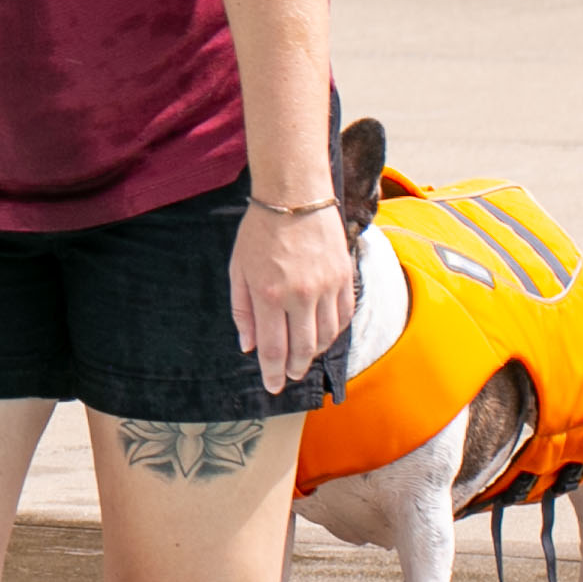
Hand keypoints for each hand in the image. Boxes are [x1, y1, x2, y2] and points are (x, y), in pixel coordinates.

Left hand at [229, 200, 353, 396]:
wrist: (294, 194)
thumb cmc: (259, 232)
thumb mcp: (238, 270)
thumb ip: (242, 311)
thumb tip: (248, 346)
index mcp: (268, 295)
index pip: (274, 349)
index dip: (273, 373)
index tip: (273, 386)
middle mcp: (300, 294)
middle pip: (303, 349)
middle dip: (295, 368)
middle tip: (290, 376)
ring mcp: (326, 286)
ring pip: (326, 336)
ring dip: (315, 352)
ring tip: (306, 357)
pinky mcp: (344, 276)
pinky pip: (344, 315)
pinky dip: (334, 331)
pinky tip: (324, 334)